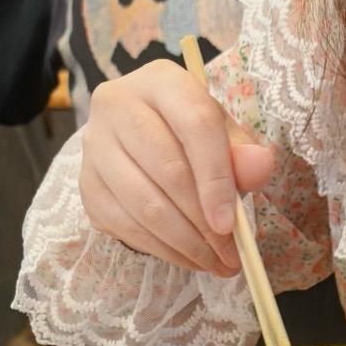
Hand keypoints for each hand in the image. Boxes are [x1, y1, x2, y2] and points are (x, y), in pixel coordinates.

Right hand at [80, 58, 275, 272]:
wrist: (140, 136)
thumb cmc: (190, 134)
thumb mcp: (223, 134)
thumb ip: (242, 152)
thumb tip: (259, 166)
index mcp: (161, 81)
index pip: (194, 125)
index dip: (217, 179)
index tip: (231, 225)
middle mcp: (117, 104)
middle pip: (167, 170)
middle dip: (204, 224)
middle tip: (231, 256)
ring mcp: (95, 145)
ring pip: (144, 205)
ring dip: (185, 245)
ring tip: (215, 264)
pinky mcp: (86, 183)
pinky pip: (125, 226)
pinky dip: (161, 250)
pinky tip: (187, 258)